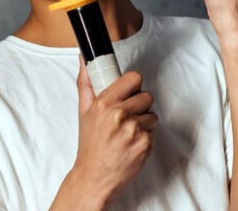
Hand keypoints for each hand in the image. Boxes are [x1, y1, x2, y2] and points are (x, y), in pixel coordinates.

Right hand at [70, 60, 156, 207]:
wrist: (94, 177)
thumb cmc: (90, 145)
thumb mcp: (84, 111)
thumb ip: (86, 83)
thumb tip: (84, 60)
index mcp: (104, 103)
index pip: (134, 78)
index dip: (133, 85)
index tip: (129, 92)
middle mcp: (119, 114)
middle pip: (146, 95)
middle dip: (139, 105)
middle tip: (126, 117)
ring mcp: (134, 130)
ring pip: (152, 114)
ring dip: (143, 123)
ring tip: (127, 134)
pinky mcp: (145, 143)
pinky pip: (153, 132)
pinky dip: (145, 138)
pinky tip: (131, 145)